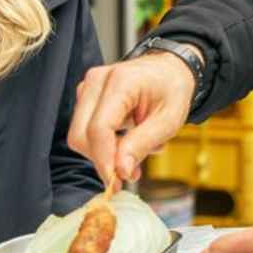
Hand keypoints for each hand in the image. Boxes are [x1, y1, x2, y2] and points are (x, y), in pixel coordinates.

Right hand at [68, 52, 194, 188]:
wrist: (170, 70)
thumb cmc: (172, 90)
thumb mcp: (169, 120)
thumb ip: (142, 144)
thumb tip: (120, 170)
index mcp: (121, 81)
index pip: (99, 128)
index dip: (104, 160)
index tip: (116, 182)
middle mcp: (98, 80)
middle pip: (82, 135)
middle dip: (103, 159)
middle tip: (131, 172)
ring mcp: (88, 87)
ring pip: (80, 136)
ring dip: (106, 152)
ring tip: (137, 149)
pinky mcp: (86, 98)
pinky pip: (85, 131)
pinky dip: (104, 144)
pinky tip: (127, 140)